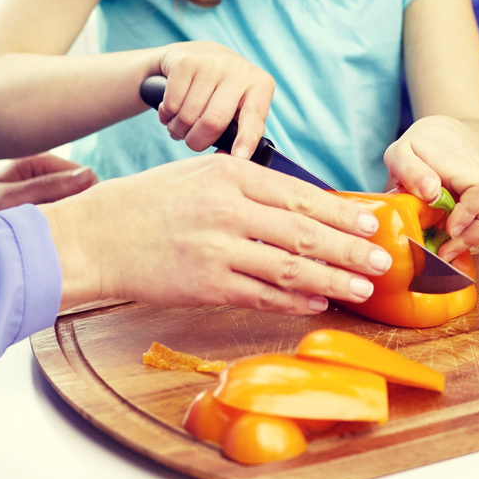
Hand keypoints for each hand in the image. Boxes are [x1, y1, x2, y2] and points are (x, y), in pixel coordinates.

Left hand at [0, 153, 96, 242]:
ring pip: (72, 206)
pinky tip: (48, 237)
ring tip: (53, 233)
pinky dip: (59, 227)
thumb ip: (49, 186)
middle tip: (63, 227)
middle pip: (80, 191)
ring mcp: (43, 193)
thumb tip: (90, 176)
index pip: (84, 175)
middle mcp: (44, 174)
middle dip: (78, 208)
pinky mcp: (40, 211)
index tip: (79, 216)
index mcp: (39, 161)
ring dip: (67, 219)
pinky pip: (61, 217)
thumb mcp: (12, 198)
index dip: (87, 194)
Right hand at [43, 154, 392, 313]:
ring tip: (363, 289)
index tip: (372, 223)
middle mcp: (229, 210)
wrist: (96, 236)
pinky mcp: (206, 286)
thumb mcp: (200, 174)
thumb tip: (302, 205)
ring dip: (333, 280)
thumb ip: (248, 185)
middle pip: (305, 233)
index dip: (342, 213)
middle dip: (350, 250)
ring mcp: (218, 250)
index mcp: (231, 175)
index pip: (301, 195)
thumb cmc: (150, 203)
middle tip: (383, 261)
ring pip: (291, 269)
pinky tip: (318, 303)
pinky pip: (262, 296)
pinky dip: (294, 302)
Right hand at [154, 41, 274, 158]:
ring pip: (188, 116)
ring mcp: (212, 63)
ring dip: (179, 130)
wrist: (197, 54)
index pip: (254, 118)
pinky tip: (171, 111)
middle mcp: (239, 70)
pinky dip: (167, 116)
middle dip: (197, 141)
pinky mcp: (186, 61)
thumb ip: (239, 135)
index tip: (239, 157)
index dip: (246, 140)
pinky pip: (171, 104)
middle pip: (213, 122)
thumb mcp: (238, 108)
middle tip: (192, 142)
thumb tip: (233, 160)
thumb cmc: (221, 94)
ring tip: (180, 126)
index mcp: (260, 85)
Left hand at [384, 116, 478, 261]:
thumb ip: (410, 171)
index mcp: (460, 165)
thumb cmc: (419, 149)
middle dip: (474, 237)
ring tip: (465, 237)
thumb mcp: (400, 154)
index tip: (448, 228)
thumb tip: (431, 192)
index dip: (468, 214)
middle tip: (447, 244)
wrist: (444, 135)